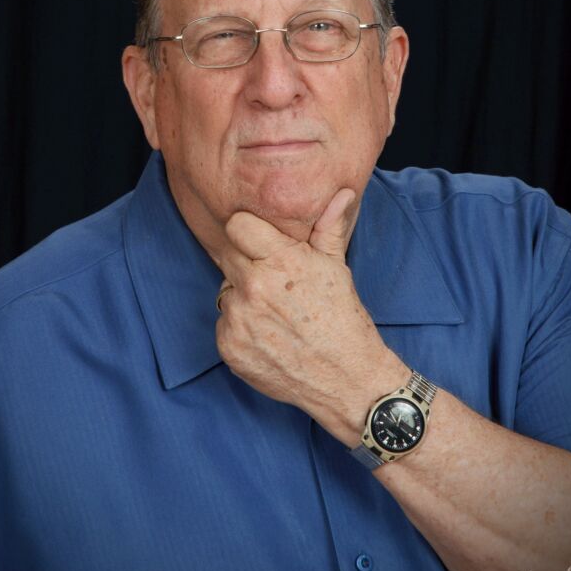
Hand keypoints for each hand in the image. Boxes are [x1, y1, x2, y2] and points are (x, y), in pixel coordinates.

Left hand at [215, 189, 406, 445]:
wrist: (346, 378)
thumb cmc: (343, 319)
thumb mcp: (336, 268)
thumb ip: (329, 226)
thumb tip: (342, 192)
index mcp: (281, 262)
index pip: (237, 225)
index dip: (249, 231)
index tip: (259, 241)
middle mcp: (254, 288)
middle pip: (228, 255)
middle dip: (247, 262)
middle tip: (273, 280)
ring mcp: (238, 319)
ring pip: (226, 290)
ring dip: (243, 296)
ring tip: (275, 312)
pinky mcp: (229, 347)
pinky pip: (224, 323)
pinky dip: (240, 328)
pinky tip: (268, 335)